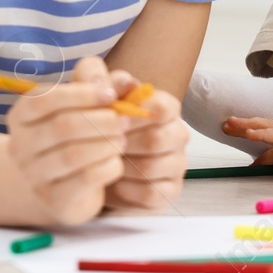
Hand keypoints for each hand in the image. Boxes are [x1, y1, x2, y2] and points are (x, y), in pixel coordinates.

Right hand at [4, 56, 127, 225]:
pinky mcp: (54, 200)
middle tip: (125, 121)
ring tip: (122, 139)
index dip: (82, 94)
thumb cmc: (74, 135)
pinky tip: (115, 161)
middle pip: (62, 126)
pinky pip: (87, 179)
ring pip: (73, 155)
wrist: (61, 185)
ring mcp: (33, 176)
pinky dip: (109, 166)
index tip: (110, 95)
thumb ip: (100, 86)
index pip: (44, 99)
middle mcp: (20, 146)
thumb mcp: (82, 105)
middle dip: (101, 120)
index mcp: (21, 116)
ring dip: (107, 143)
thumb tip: (126, 81)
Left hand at [102, 72, 189, 211]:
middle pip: (157, 139)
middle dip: (123, 144)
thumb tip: (123, 80)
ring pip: (152, 167)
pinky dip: (127, 189)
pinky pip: (151, 192)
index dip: (134, 115)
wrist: (93, 162)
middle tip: (101, 146)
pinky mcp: (170, 191)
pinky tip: (114, 183)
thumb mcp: (94, 98)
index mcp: (166, 107)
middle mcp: (178, 134)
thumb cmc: (100, 125)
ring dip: (122, 167)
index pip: (162, 107)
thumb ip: (101, 80)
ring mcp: (177, 164)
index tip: (111, 121)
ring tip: (104, 163)